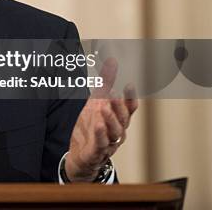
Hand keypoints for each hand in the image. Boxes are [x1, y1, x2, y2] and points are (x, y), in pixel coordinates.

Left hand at [65, 58, 137, 181]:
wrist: (81, 152)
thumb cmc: (93, 125)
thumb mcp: (97, 100)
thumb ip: (105, 81)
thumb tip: (112, 59)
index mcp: (119, 117)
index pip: (129, 107)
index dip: (130, 96)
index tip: (129, 84)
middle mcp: (118, 130)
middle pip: (123, 118)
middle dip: (119, 105)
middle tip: (113, 93)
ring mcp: (109, 142)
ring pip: (115, 131)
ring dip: (110, 119)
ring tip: (103, 107)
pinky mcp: (98, 151)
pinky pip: (101, 143)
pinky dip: (100, 134)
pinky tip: (97, 124)